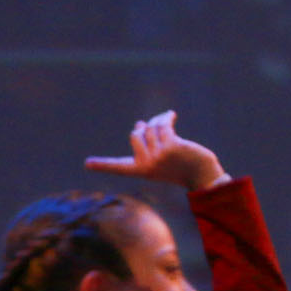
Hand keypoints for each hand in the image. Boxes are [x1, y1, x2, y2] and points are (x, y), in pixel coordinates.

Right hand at [84, 111, 228, 192]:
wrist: (204, 175)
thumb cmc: (182, 166)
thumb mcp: (160, 157)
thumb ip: (147, 143)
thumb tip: (140, 123)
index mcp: (141, 171)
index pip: (118, 167)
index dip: (102, 165)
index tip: (87, 163)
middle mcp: (147, 165)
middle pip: (136, 134)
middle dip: (145, 128)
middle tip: (156, 127)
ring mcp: (159, 157)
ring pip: (151, 128)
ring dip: (158, 121)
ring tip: (166, 121)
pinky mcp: (171, 147)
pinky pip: (162, 125)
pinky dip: (166, 117)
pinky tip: (171, 115)